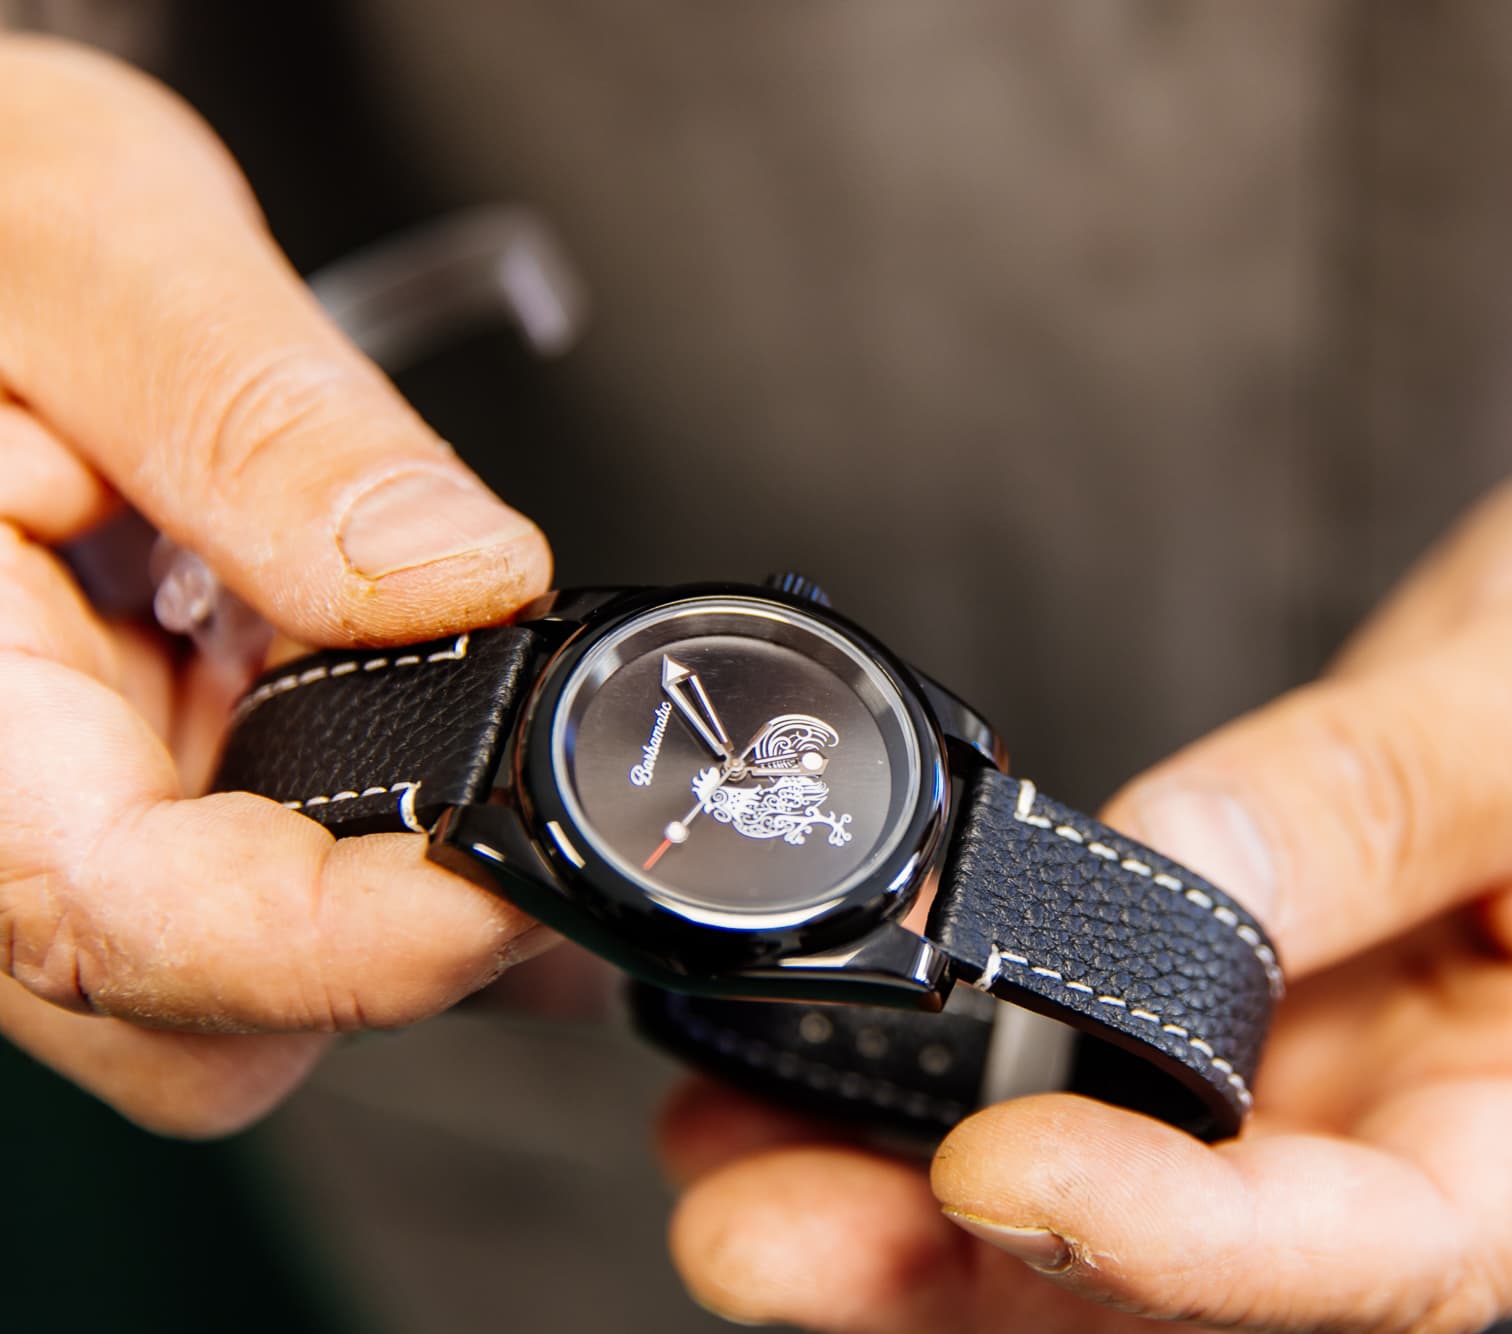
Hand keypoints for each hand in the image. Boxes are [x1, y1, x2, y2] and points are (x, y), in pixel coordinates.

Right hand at [0, 36, 552, 1134]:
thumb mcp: (88, 246)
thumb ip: (260, 421)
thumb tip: (461, 571)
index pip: (136, 923)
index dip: (361, 939)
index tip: (533, 870)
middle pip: (199, 1015)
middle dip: (395, 938)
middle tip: (544, 789)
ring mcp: (40, 814)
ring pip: (232, 979)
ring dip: (389, 886)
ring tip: (488, 733)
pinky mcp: (105, 783)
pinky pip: (245, 885)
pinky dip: (366, 837)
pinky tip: (442, 742)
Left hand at [656, 437, 1511, 1329]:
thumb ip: (1385, 797)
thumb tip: (1160, 880)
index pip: (1396, 1254)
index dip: (1189, 1251)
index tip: (1007, 1180)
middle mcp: (1464, 1124)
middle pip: (1214, 1269)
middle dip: (981, 1266)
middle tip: (766, 1237)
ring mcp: (1358, 1063)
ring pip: (1132, 1191)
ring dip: (923, 1202)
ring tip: (731, 1168)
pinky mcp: (1279, 984)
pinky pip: (1109, 1060)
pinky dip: (961, 1072)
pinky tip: (812, 1072)